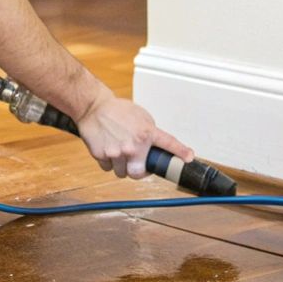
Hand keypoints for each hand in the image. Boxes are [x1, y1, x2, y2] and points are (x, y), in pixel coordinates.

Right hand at [76, 94, 196, 178]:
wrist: (93, 107)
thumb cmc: (116, 111)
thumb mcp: (140, 117)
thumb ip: (149, 132)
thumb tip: (155, 146)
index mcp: (146, 133)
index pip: (168, 144)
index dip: (181, 152)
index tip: (189, 158)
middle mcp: (133, 145)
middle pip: (138, 174)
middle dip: (137, 172)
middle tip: (135, 164)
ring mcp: (117, 152)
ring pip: (121, 172)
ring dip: (120, 165)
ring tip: (117, 150)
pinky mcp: (101, 155)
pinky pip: (107, 168)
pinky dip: (107, 161)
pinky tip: (107, 148)